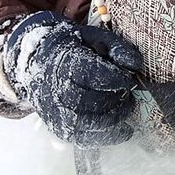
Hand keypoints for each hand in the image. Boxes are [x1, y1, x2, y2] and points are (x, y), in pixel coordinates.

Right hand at [3, 12, 142, 145]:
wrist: (40, 59)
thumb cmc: (73, 47)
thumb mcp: (94, 36)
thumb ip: (116, 47)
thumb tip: (134, 64)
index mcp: (63, 61)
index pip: (89, 73)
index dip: (113, 78)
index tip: (128, 79)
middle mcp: (54, 88)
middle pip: (87, 101)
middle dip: (114, 100)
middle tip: (129, 95)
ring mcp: (53, 110)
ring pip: (84, 123)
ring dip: (112, 119)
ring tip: (127, 109)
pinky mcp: (57, 126)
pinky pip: (81, 138)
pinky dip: (105, 137)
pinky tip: (123, 130)